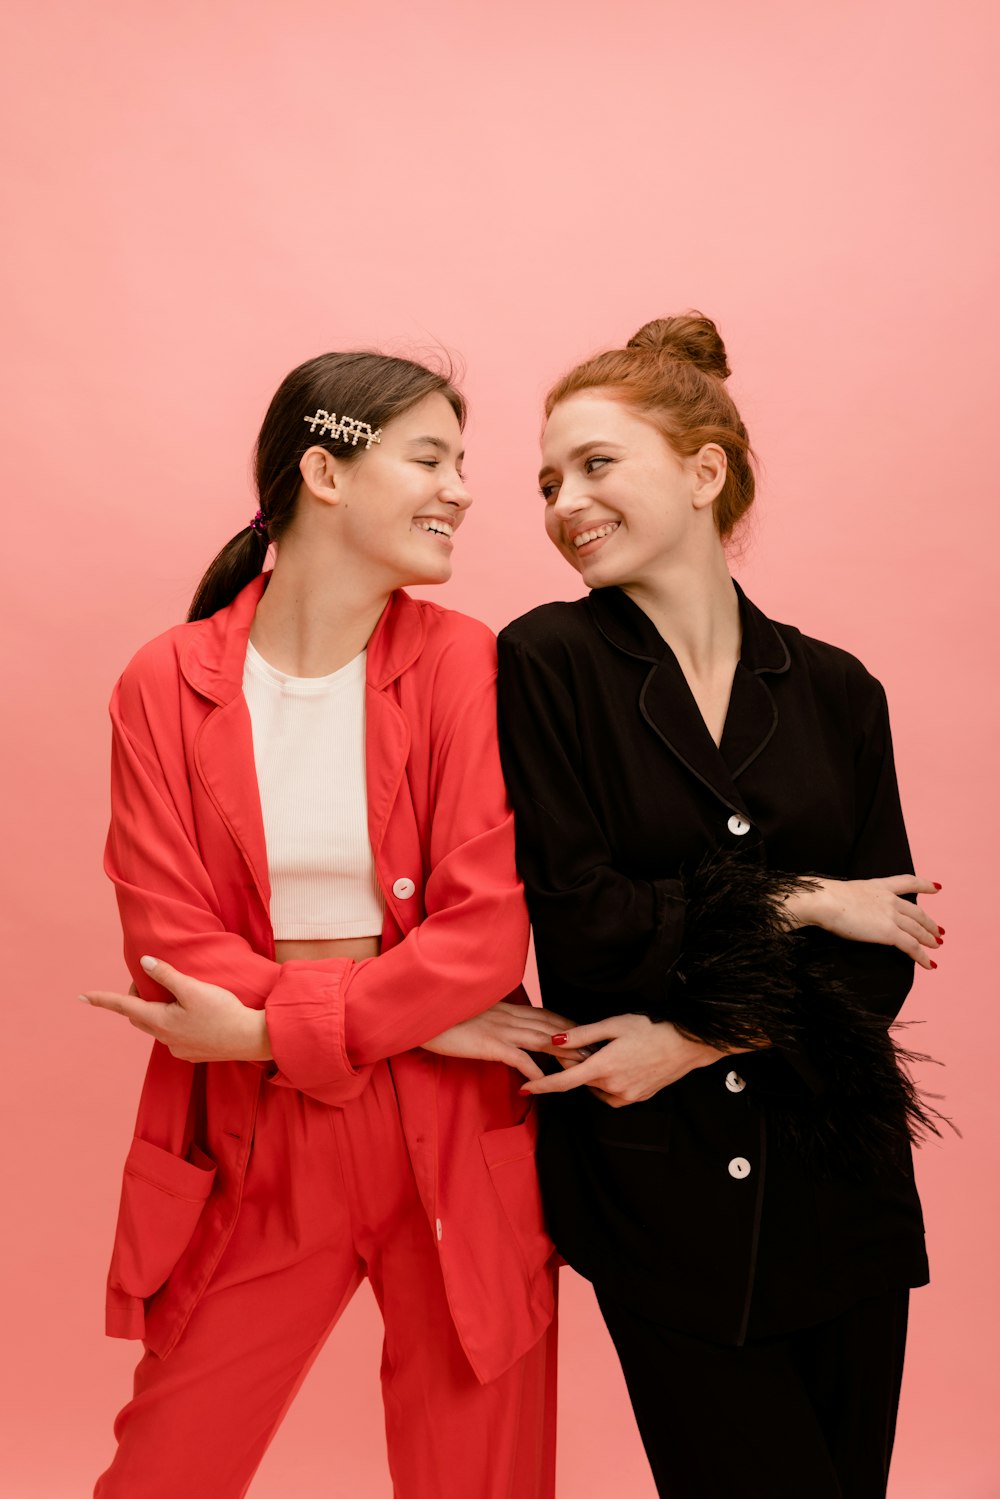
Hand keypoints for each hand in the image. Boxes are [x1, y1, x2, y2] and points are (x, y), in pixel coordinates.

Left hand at [80, 956, 271, 1062]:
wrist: (250, 1039)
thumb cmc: (223, 1012)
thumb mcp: (193, 988)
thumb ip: (167, 975)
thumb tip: (144, 963)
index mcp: (159, 1020)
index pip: (123, 1006)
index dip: (102, 1000)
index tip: (82, 997)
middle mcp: (163, 1037)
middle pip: (138, 1016)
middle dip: (136, 999)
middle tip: (150, 980)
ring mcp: (177, 1048)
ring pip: (156, 1026)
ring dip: (156, 1011)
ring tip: (175, 996)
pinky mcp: (191, 1052)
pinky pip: (172, 1036)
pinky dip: (173, 1022)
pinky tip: (193, 1016)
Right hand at [421, 1001, 585, 1081]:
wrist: (420, 1011)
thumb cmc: (443, 1016)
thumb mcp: (474, 1015)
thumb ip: (494, 1021)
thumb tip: (507, 1033)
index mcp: (506, 1008)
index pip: (545, 1015)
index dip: (567, 1024)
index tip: (586, 1034)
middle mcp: (508, 1016)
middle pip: (551, 1026)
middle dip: (576, 1038)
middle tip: (596, 1051)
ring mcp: (500, 1029)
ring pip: (543, 1040)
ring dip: (565, 1055)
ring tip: (583, 1068)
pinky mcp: (489, 1044)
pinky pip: (519, 1058)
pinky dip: (535, 1071)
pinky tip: (545, 1083)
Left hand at [519, 1014, 733, 1105]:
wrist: (688, 1044)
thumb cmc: (652, 1028)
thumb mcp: (614, 1025)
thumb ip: (582, 1035)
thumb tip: (554, 1040)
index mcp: (604, 1067)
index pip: (564, 1082)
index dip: (541, 1085)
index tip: (524, 1088)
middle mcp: (613, 1087)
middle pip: (580, 1081)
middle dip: (574, 1068)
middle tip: (583, 1047)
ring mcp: (627, 1095)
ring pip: (596, 1088)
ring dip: (592, 1075)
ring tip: (606, 1053)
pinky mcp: (638, 1098)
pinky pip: (612, 1094)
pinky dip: (607, 1083)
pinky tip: (617, 1066)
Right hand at [783, 876, 942, 968]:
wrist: (825, 901)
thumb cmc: (825, 898)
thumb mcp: (845, 893)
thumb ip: (854, 901)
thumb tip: (847, 909)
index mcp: (878, 886)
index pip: (907, 882)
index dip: (924, 885)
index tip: (937, 888)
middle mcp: (889, 899)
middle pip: (917, 912)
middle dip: (929, 923)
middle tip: (939, 931)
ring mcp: (890, 915)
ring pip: (918, 929)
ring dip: (929, 939)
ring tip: (937, 946)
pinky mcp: (889, 932)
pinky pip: (911, 946)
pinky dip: (922, 957)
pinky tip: (929, 964)